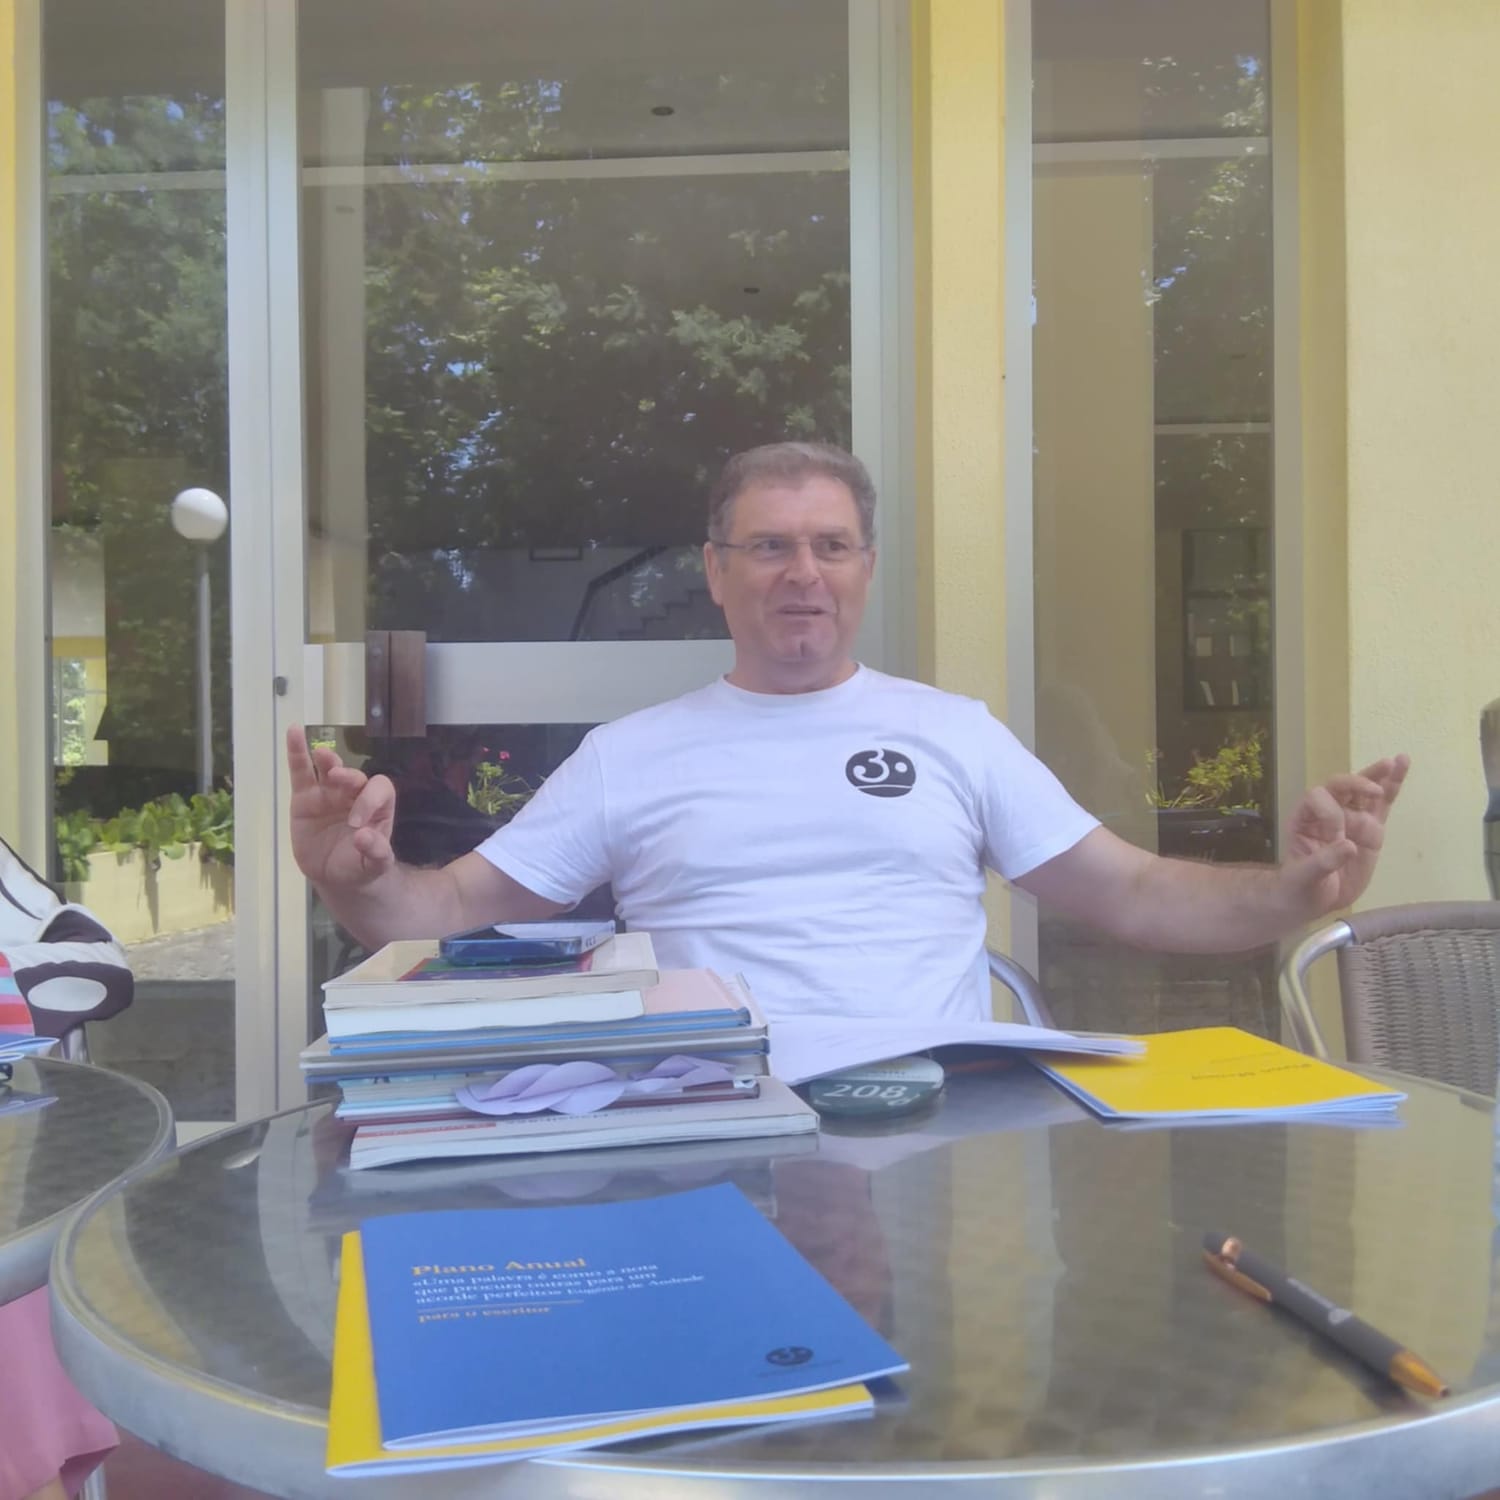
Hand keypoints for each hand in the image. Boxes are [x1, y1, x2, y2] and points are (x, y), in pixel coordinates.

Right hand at [286, 725, 397, 892]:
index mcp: (377, 808)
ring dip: (328, 760)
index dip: (370, 800)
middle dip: (348, 777)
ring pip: (329, 769)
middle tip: (338, 781)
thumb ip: (376, 853)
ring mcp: (329, 794)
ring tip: (323, 754)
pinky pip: (301, 772)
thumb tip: (364, 837)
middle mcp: (354, 796)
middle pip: (355, 777)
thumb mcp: (373, 866)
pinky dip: (296, 752)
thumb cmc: (359, 867)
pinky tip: (293, 732)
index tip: (356, 824)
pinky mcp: (305, 797)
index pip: (380, 790)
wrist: (335, 877)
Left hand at [1277, 754, 1409, 919]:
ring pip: (1364, 791)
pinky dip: (1392, 786)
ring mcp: (1351, 819)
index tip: (1339, 834)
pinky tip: (1403, 764)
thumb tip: (1348, 846)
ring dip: (1379, 775)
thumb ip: (1322, 862)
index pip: (1318, 799)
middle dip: (1356, 784)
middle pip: (1341, 786)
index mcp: (1303, 818)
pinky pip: (1382, 804)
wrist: (1313, 901)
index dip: (1331, 812)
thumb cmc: (1299, 887)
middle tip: (1373, 791)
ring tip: (1397, 760)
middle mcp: (1327, 813)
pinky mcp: (1371, 830)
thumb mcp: (1303, 878)